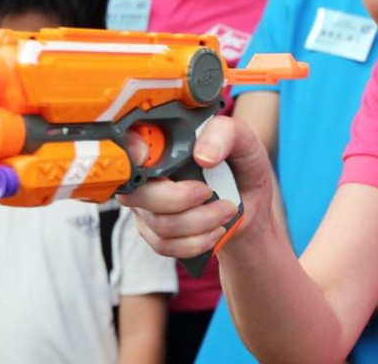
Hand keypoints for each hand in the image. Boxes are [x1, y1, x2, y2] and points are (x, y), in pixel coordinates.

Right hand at [119, 115, 275, 259]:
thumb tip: (202, 156)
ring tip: (226, 210)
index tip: (145, 155)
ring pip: (158, 223)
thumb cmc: (242, 164)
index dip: (129, 149)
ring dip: (200, 222)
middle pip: (137, 192)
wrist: (251, 203)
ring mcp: (146, 203)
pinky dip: (196, 241)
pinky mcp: (154, 231)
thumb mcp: (243, 139)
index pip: (126, 141)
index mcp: (162, 139)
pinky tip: (215, 230)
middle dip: (179, 199)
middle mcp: (146, 171)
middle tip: (210, 193)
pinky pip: (164, 245)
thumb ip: (225, 133)